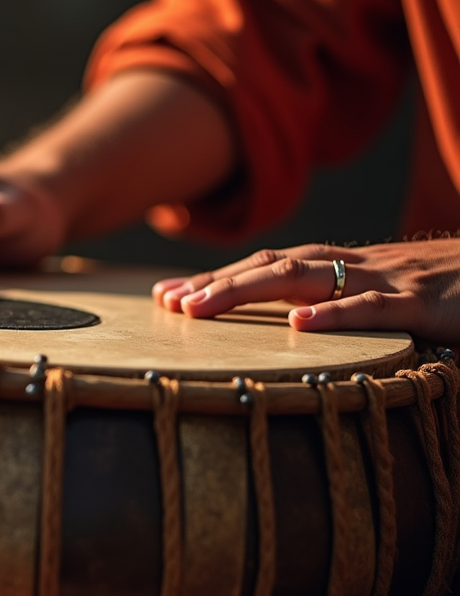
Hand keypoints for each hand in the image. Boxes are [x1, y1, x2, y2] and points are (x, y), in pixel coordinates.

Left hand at [152, 238, 459, 346]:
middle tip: (164, 301)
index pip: (268, 267)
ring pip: (308, 278)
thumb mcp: (389, 300)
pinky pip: (376, 310)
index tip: (165, 296)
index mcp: (346, 268)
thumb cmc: (455, 293)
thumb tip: (290, 330)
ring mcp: (391, 281)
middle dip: (214, 282)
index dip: (216, 279)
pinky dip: (337, 315)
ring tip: (198, 308)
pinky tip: (300, 325)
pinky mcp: (427, 306)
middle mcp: (359, 267)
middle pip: (273, 266)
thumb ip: (343, 308)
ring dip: (246, 290)